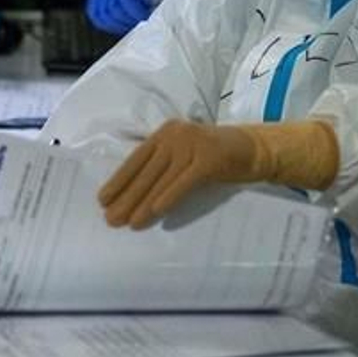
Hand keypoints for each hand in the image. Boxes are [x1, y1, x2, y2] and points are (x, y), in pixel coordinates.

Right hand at [87, 0, 151, 33]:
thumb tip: (144, 2)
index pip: (126, 2)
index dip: (137, 11)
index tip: (147, 16)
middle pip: (118, 13)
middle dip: (132, 18)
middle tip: (144, 17)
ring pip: (108, 20)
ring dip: (123, 24)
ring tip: (134, 21)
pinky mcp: (92, 5)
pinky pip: (100, 21)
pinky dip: (111, 26)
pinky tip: (121, 24)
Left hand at [98, 119, 337, 228]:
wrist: (255, 149)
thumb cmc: (216, 157)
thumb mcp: (185, 156)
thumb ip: (164, 167)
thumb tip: (135, 195)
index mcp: (165, 132)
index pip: (136, 159)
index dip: (119, 180)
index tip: (103, 200)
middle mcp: (175, 134)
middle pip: (146, 171)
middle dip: (126, 197)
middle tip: (110, 220)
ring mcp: (192, 144)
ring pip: (161, 179)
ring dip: (143, 203)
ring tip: (128, 224)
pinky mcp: (209, 158)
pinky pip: (183, 182)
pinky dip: (168, 198)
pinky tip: (155, 213)